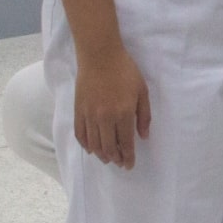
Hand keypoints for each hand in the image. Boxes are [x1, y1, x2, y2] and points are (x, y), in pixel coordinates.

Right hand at [74, 44, 150, 168]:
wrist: (100, 57)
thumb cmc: (125, 71)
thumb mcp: (143, 91)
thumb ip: (144, 116)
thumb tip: (143, 136)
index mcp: (123, 113)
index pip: (126, 142)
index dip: (128, 156)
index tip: (130, 165)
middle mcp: (105, 118)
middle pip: (109, 147)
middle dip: (115, 158)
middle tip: (120, 164)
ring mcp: (89, 115)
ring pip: (93, 143)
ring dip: (101, 154)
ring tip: (108, 159)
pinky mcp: (78, 111)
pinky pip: (80, 134)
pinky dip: (86, 145)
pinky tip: (91, 149)